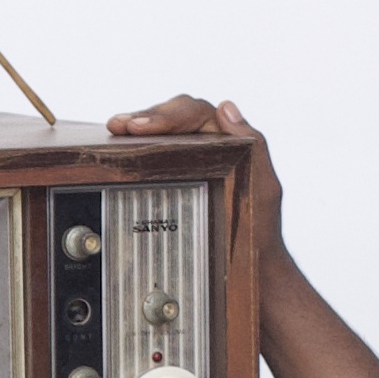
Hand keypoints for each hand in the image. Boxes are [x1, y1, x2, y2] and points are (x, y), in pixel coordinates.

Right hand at [106, 94, 274, 241]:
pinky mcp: (171, 181)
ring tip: (115, 128)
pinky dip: (133, 147)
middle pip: (172, 116)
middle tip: (120, 125)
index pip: (195, 113)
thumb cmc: (259, 232)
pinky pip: (151, 155)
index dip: (167, 114)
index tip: (142, 126)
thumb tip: (226, 106)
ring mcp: (187, 163)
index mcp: (228, 142)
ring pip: (159, 133)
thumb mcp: (264, 188)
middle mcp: (207, 146)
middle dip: (145, 117)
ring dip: (135, 127)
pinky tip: (116, 146)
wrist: (248, 271)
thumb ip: (255, 145)